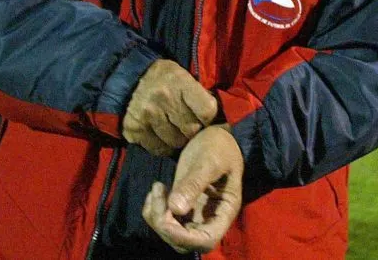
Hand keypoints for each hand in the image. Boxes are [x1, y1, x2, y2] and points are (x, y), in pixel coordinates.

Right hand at [123, 60, 217, 154]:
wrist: (131, 77)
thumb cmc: (166, 78)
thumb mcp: (185, 76)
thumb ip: (200, 95)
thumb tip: (219, 118)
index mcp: (180, 82)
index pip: (207, 111)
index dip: (209, 117)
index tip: (206, 116)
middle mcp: (163, 99)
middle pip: (192, 130)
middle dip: (195, 130)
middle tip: (192, 125)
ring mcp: (147, 116)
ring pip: (176, 143)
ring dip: (180, 140)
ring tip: (178, 131)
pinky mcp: (134, 130)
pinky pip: (158, 149)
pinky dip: (164, 146)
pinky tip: (164, 136)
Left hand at [142, 124, 242, 252]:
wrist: (216, 135)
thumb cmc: (219, 146)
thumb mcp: (209, 161)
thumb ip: (194, 184)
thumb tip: (175, 209)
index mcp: (224, 210)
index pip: (206, 240)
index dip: (183, 237)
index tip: (165, 218)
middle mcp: (210, 218)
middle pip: (185, 242)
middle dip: (165, 225)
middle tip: (158, 193)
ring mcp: (196, 214)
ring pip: (171, 233)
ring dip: (157, 216)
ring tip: (157, 187)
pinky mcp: (183, 207)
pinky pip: (164, 220)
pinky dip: (153, 210)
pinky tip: (157, 189)